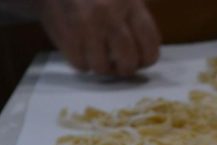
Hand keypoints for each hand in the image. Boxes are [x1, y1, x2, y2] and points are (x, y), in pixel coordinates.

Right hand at [38, 0, 160, 76]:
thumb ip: (135, 16)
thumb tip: (144, 49)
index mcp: (129, 2)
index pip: (150, 42)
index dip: (148, 58)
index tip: (142, 60)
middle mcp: (109, 14)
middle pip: (128, 60)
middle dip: (126, 67)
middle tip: (120, 64)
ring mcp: (86, 26)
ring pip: (103, 67)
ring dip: (102, 66)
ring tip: (99, 55)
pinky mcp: (66, 35)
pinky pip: (80, 64)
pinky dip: (82, 62)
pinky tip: (82, 51)